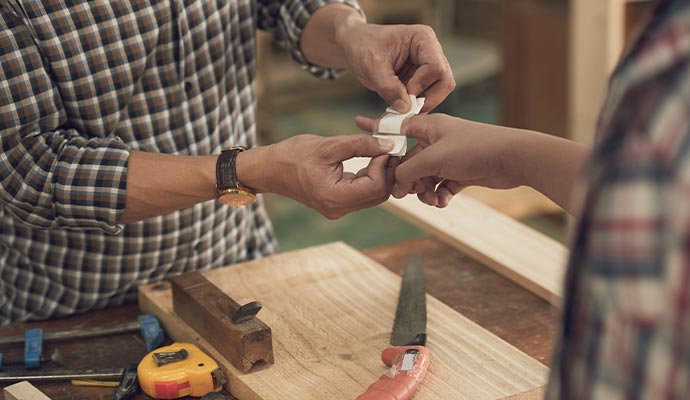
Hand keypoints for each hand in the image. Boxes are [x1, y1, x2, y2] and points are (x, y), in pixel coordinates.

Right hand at [238, 134, 395, 218]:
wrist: (269, 169)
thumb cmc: (292, 155)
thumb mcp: (328, 145)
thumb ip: (360, 145)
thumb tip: (388, 146)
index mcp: (334, 197)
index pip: (375, 186)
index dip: (384, 166)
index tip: (383, 146)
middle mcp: (338, 209)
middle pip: (379, 195)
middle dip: (387, 172)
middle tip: (387, 149)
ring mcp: (338, 209)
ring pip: (373, 196)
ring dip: (380, 175)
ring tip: (378, 152)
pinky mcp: (337, 204)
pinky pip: (363, 194)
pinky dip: (370, 178)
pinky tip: (368, 160)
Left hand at [335, 19, 454, 112]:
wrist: (354, 45)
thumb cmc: (362, 46)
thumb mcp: (372, 66)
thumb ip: (388, 87)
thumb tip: (405, 109)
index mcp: (422, 38)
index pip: (436, 67)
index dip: (422, 85)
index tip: (404, 94)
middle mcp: (430, 50)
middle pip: (445, 81)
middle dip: (427, 98)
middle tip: (406, 108)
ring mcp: (427, 64)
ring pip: (439, 90)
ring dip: (421, 102)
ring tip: (400, 106)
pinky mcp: (421, 77)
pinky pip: (427, 95)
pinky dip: (415, 104)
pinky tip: (400, 105)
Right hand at [356, 114, 519, 207]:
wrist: (514, 158)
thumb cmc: (474, 149)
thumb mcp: (433, 159)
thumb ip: (408, 171)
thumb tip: (396, 185)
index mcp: (429, 127)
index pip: (396, 126)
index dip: (376, 127)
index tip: (357, 124)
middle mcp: (438, 140)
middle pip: (410, 160)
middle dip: (407, 178)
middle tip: (405, 192)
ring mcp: (450, 156)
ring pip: (425, 176)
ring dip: (425, 191)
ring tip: (432, 199)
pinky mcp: (463, 172)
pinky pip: (442, 186)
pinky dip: (440, 195)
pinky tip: (444, 201)